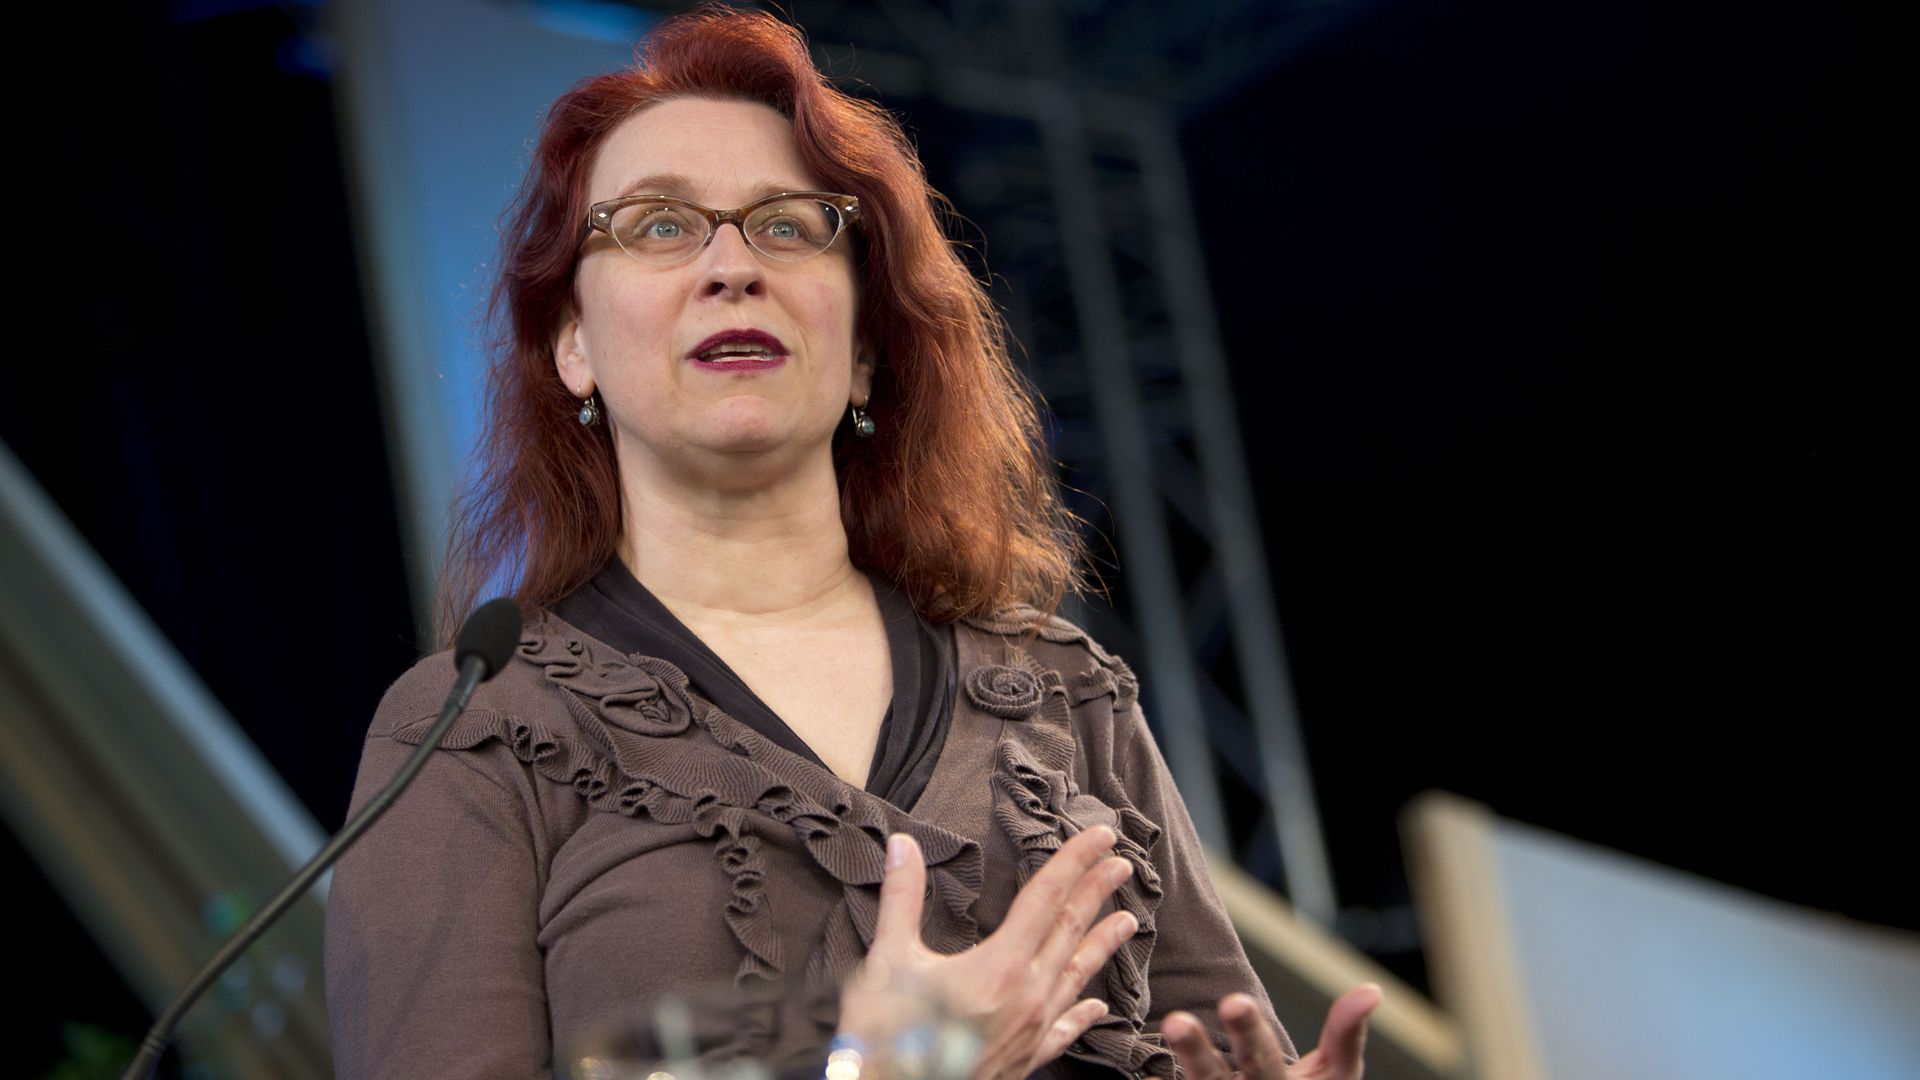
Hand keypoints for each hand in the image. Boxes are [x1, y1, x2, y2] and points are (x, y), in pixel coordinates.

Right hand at [837, 826, 1141, 1079]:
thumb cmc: (889, 1036)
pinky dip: (1083, 1015)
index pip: (1046, 898)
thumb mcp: (890, 960)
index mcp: (1000, 966)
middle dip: (1097, 893)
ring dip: (1102, 945)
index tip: (1100, 837)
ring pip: (1076, 978)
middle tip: (1121, 865)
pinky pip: (1064, 1032)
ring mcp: (1031, 1031)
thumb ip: (903, 898)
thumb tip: (903, 845)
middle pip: (1070, 932)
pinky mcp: (1025, 1060)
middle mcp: (1027, 997)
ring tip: (1129, 923)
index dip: (1074, 862)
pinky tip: (1097, 1008)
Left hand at [1160, 984, 1380, 1079]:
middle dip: (1197, 1052)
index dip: (1248, 1030)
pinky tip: (1134, 1077)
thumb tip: (1373, 989)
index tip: (1233, 999)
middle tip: (1176, 1021)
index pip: (1262, 1057)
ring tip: (1154, 1036)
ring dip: (1172, 1068)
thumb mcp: (1336, 1076)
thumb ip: (1346, 1033)